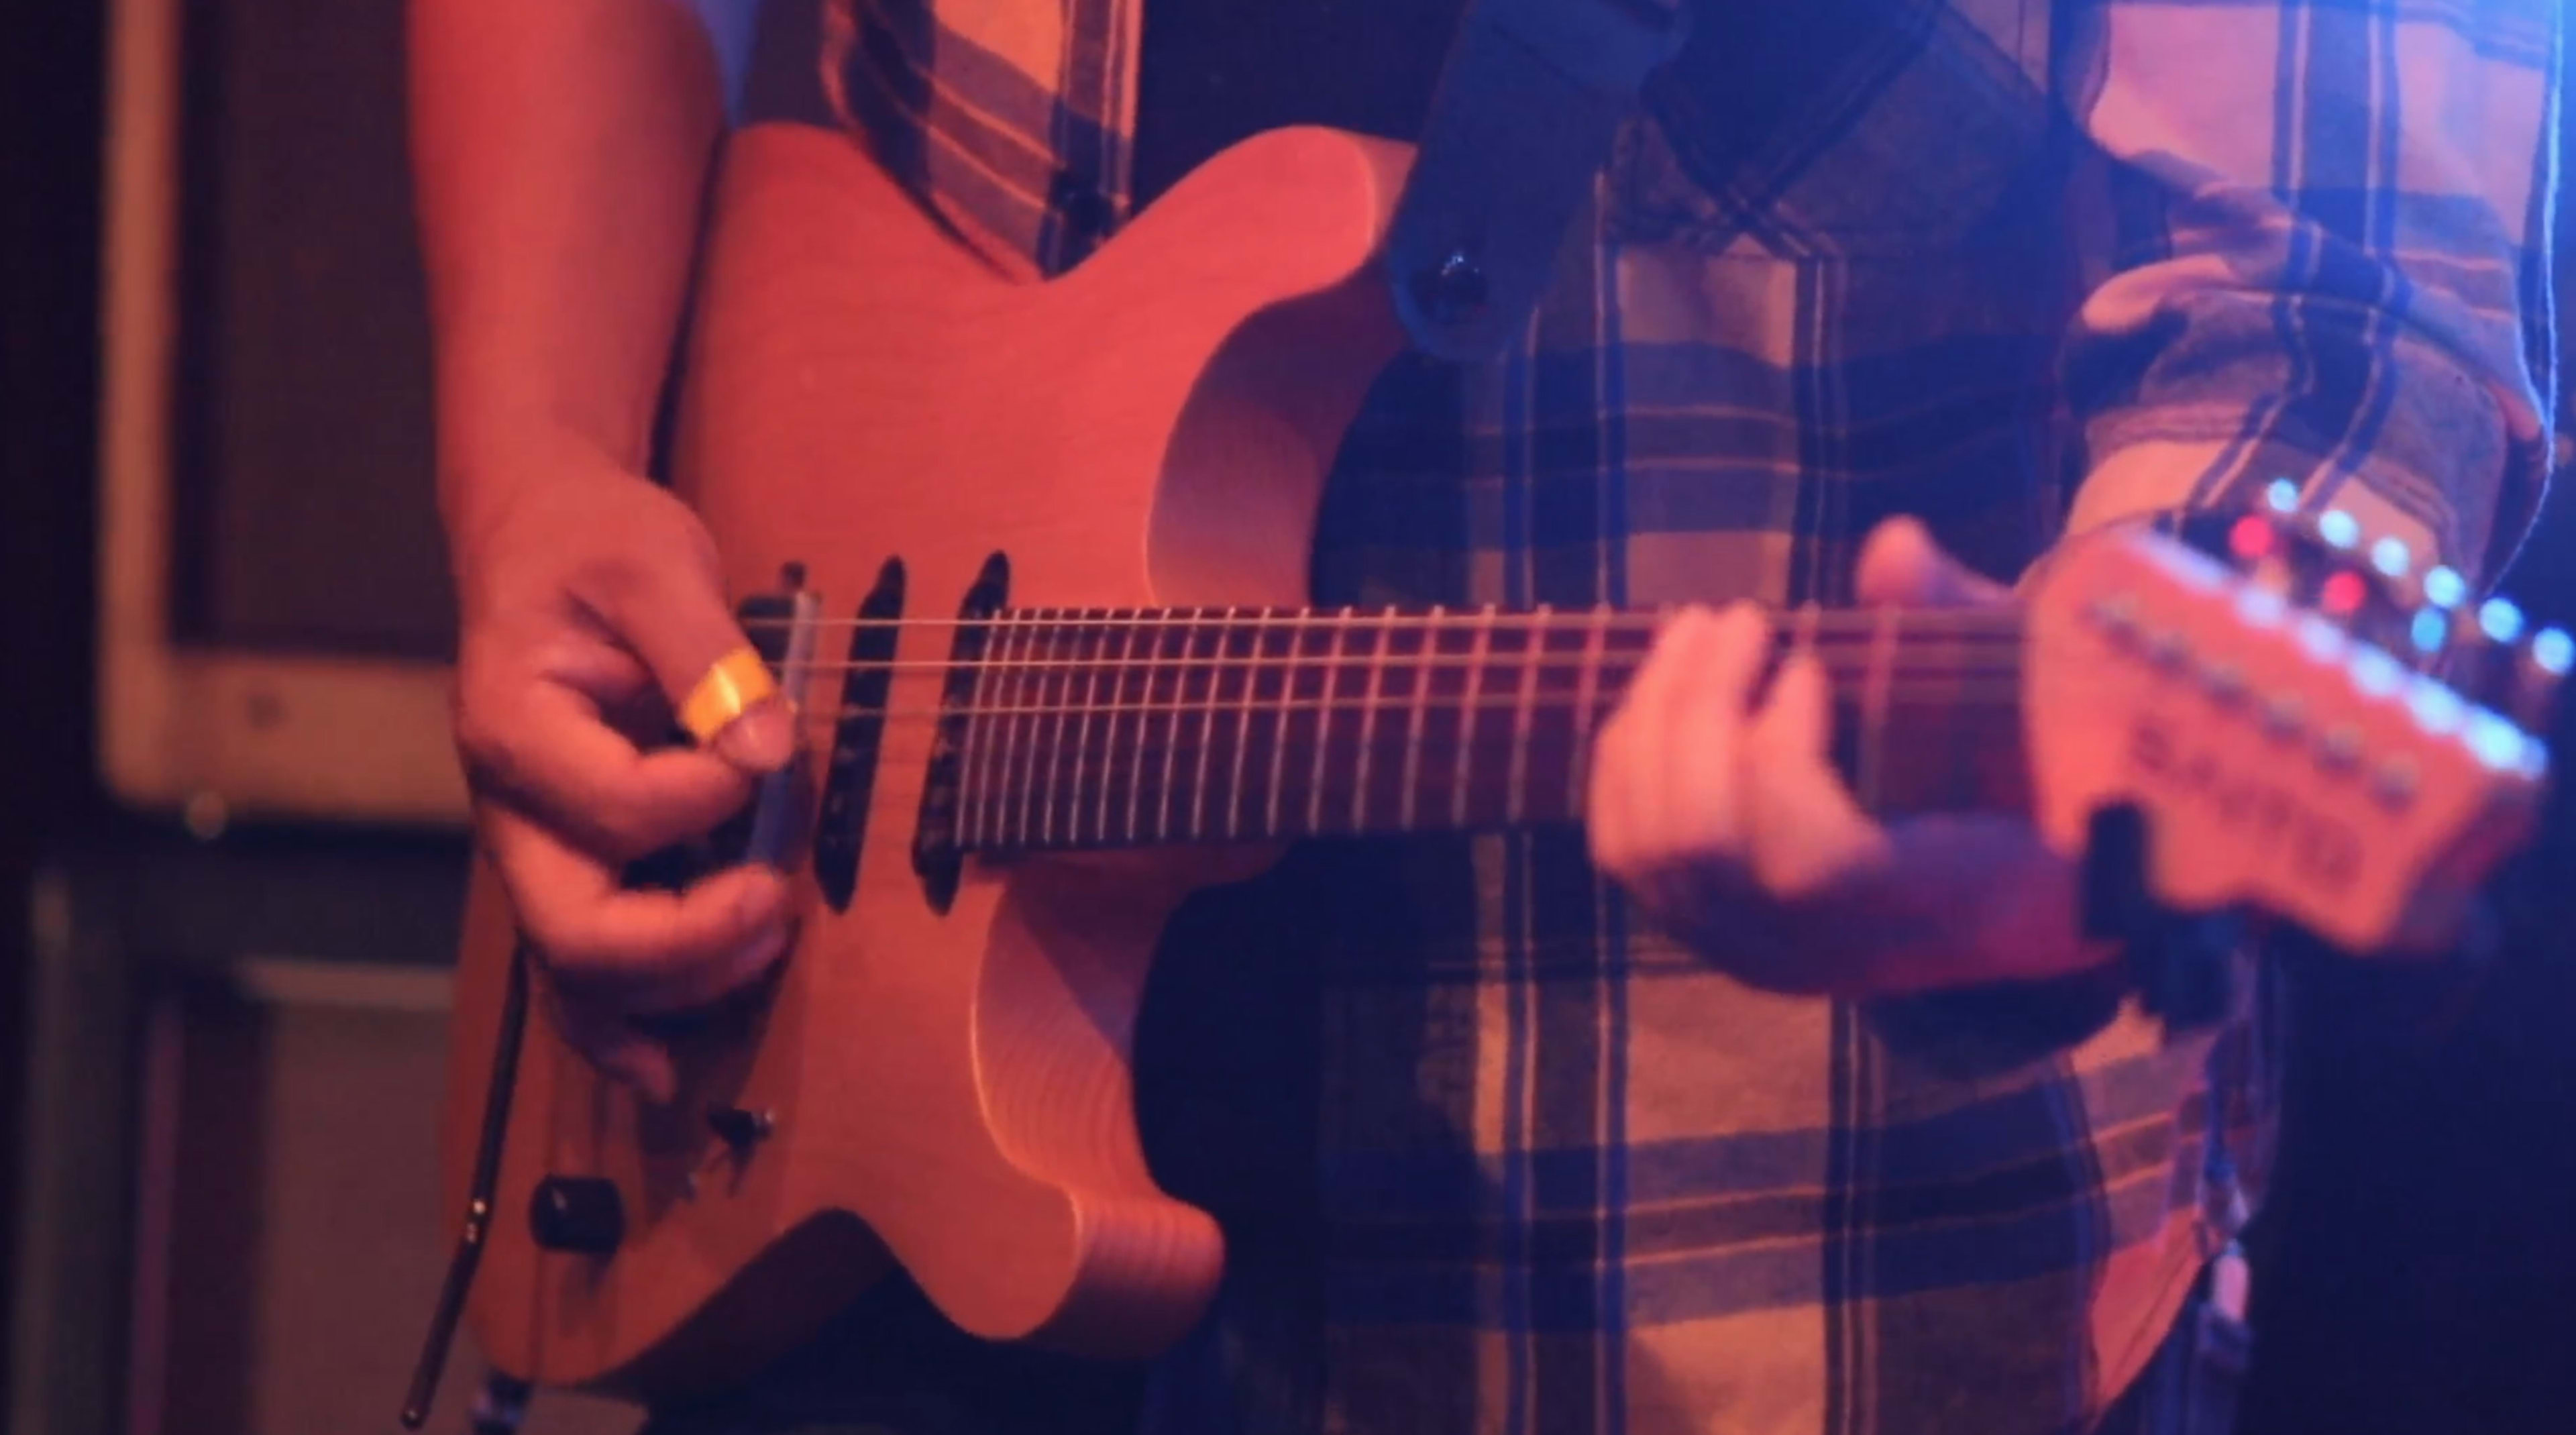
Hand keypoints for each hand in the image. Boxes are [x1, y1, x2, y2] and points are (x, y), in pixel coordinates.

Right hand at [451, 443, 795, 1100]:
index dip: (704, 794)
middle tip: (777, 900)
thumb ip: (708, 654)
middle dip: (685, 939)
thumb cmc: (594, 545)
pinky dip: (618, 1029)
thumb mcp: (656, 562)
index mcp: (512, 727)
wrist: (544, 540)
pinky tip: (665, 1074)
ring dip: (681, 981)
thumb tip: (770, 749)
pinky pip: (577, 972)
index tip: (766, 744)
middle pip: (575, 928)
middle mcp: (509, 808)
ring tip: (771, 934)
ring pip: (580, 970)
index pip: (612, 806)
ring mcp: (536, 848)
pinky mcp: (571, 863)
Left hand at [1585, 518, 2116, 996]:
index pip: (1811, 862)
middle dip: (1700, 708)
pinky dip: (1627, 755)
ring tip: (1698, 629)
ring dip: (1656, 717)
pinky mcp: (1709, 932)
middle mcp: (1834, 954)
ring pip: (1648, 846)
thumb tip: (1891, 547)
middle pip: (1701, 846)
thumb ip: (1971, 624)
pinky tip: (1665, 683)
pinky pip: (1625, 850)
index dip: (1779, 756)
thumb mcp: (2042, 697)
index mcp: (1942, 909)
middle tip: (1738, 617)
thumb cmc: (2041, 770)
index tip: (1809, 666)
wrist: (2027, 881)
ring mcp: (1760, 954)